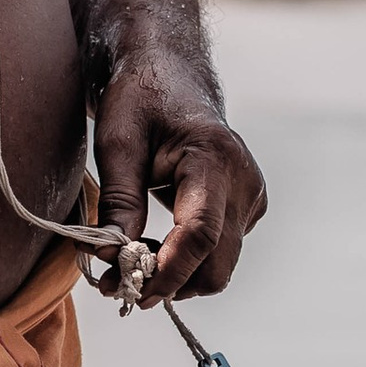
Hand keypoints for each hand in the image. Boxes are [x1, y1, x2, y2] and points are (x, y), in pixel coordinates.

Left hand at [94, 66, 265, 304]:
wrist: (171, 76)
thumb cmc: (140, 100)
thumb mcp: (117, 143)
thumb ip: (119, 201)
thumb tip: (113, 258)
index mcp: (214, 158)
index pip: (200, 233)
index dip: (166, 270)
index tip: (130, 289)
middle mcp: (244, 182)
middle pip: (216, 264)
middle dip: (168, 284)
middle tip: (118, 286)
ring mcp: (252, 198)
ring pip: (218, 266)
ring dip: (174, 278)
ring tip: (127, 265)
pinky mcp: (248, 208)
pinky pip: (220, 253)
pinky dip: (185, 263)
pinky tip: (153, 247)